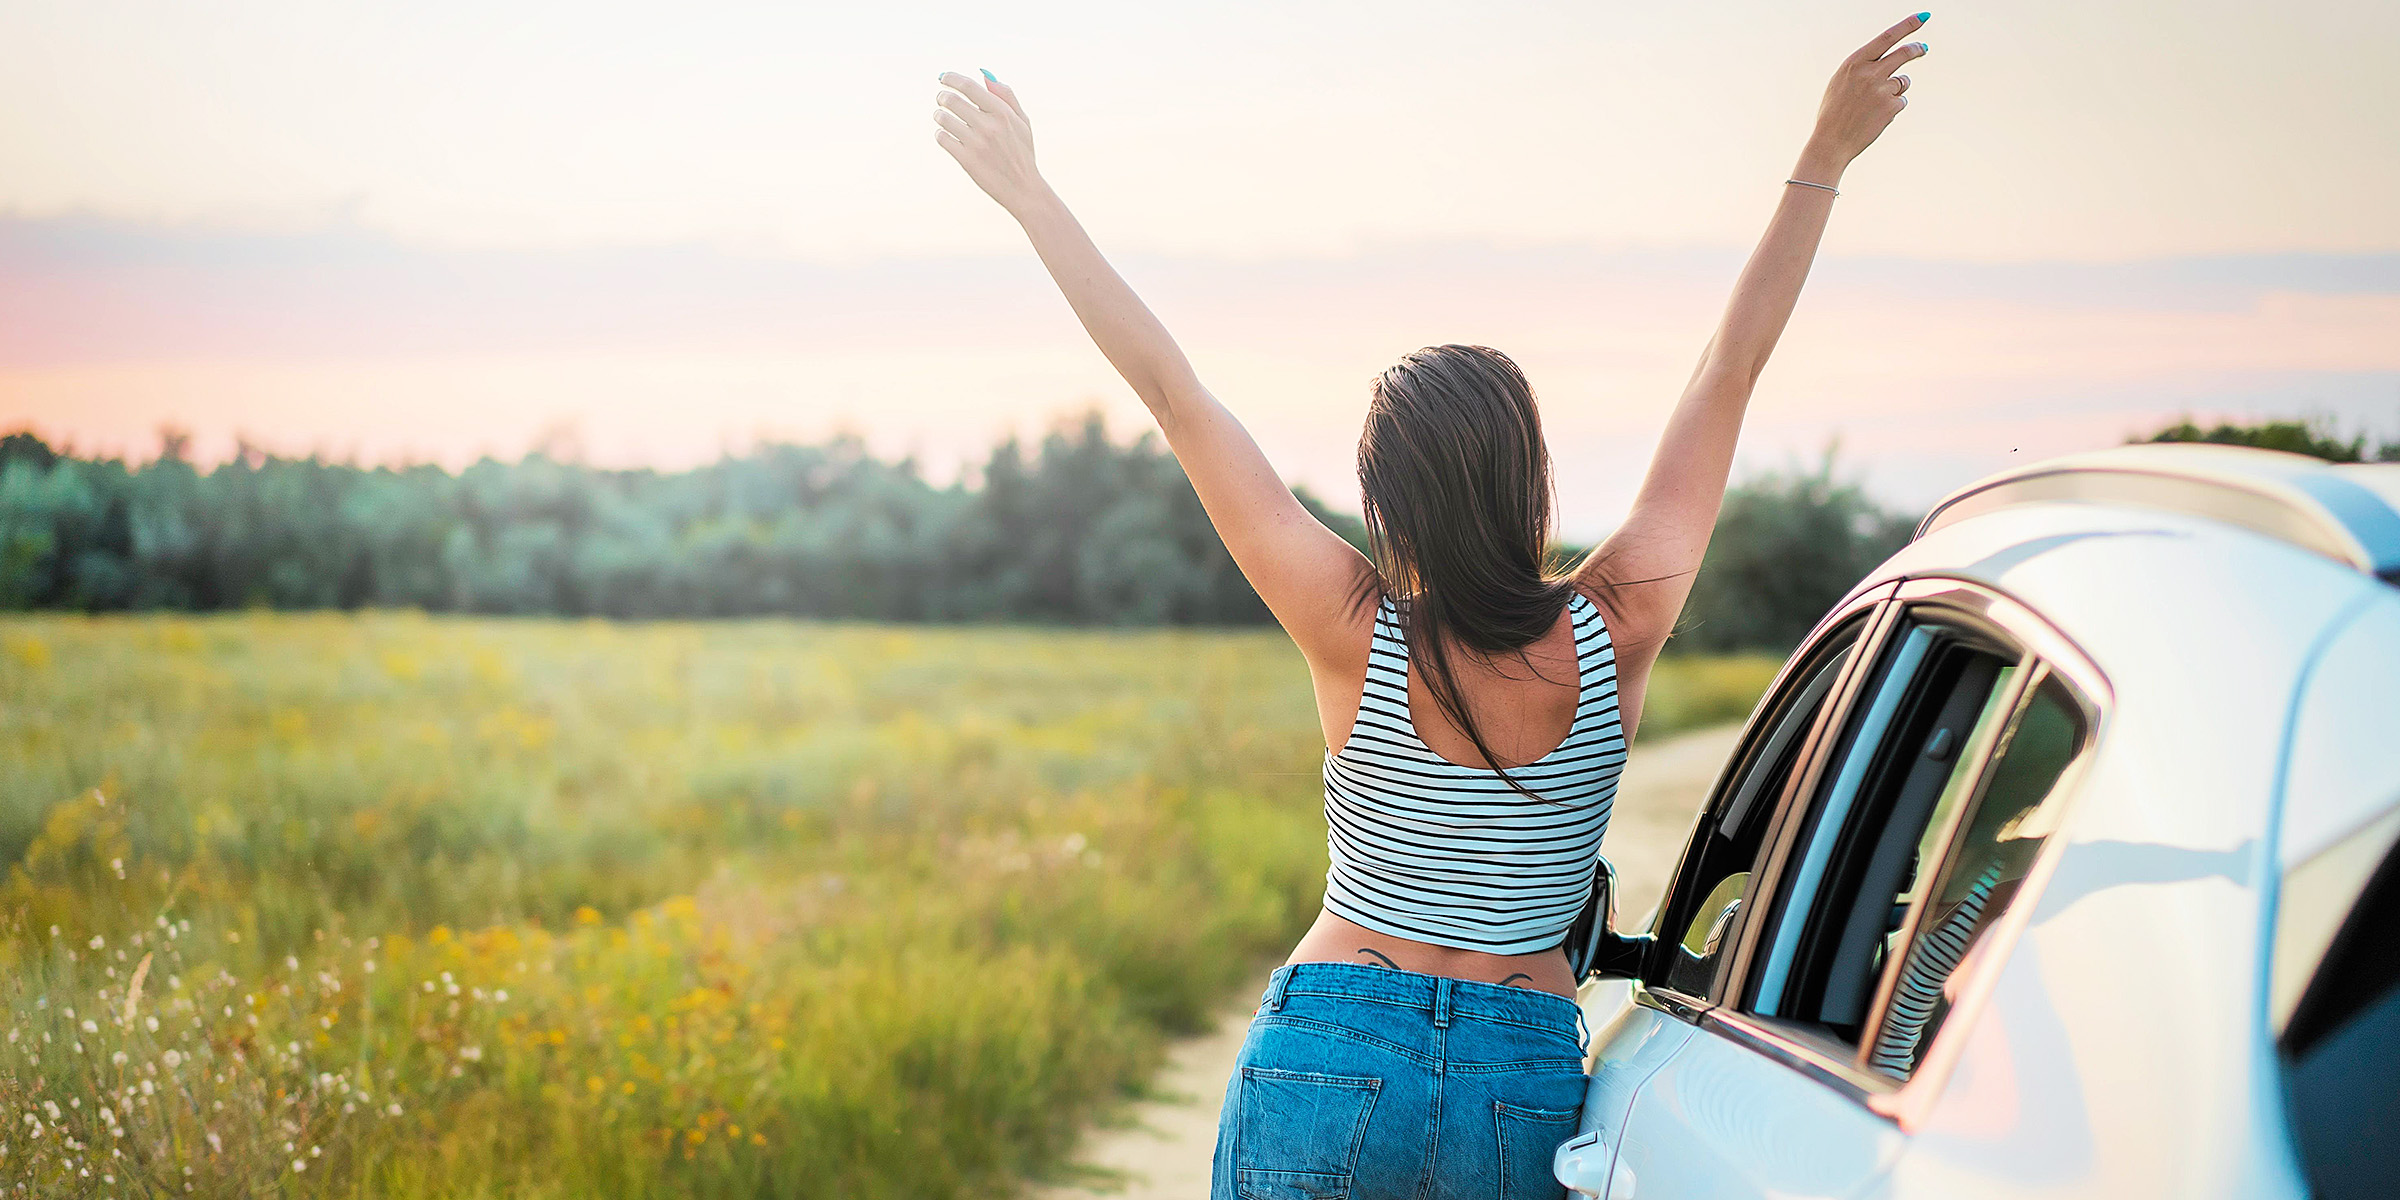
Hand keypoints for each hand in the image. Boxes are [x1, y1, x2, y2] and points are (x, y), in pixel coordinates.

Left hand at [933, 70, 1043, 212]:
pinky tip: (946, 136)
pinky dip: (940, 134)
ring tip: (942, 117)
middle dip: (943, 96)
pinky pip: (943, 138)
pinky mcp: (967, 160)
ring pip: (944, 118)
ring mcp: (976, 143)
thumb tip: (985, 76)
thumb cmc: (1022, 152)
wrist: (1023, 189)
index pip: (969, 86)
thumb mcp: (1022, 122)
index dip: (952, 78)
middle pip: (952, 100)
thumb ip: (1006, 96)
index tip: (943, 77)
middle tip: (942, 98)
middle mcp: (989, 126)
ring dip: (939, 115)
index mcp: (1002, 113)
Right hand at [1797, 13, 1928, 180]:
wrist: (1831, 142)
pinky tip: (1875, 118)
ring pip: (1902, 81)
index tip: (1923, 17)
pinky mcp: (1891, 107)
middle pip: (1903, 54)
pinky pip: (1901, 101)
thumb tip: (1887, 59)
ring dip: (1895, 89)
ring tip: (1873, 106)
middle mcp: (1870, 73)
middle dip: (1916, 49)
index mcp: (1855, 63)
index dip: (1908, 25)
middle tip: (1923, 49)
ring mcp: (1882, 90)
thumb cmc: (1834, 112)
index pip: (1887, 37)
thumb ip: (1862, 68)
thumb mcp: (1841, 82)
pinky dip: (1892, 108)